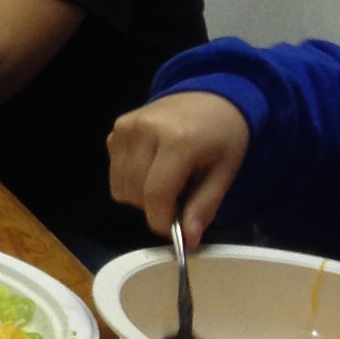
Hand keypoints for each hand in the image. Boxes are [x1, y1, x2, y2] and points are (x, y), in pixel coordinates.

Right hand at [106, 90, 250, 236]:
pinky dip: (130, 179)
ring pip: (119, 186)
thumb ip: (204, 207)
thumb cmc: (223, 137)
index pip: (156, 195)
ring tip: (165, 182)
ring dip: (139, 196)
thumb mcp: (225, 173)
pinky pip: (114, 171)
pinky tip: (151, 166)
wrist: (211, 96)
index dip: (162, 221)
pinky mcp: (117, 128)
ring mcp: (127, 127)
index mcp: (179, 141)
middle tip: (177, 200)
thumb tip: (187, 242)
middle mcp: (146, 130)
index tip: (175, 230)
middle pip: (134, 193)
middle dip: (154, 208)